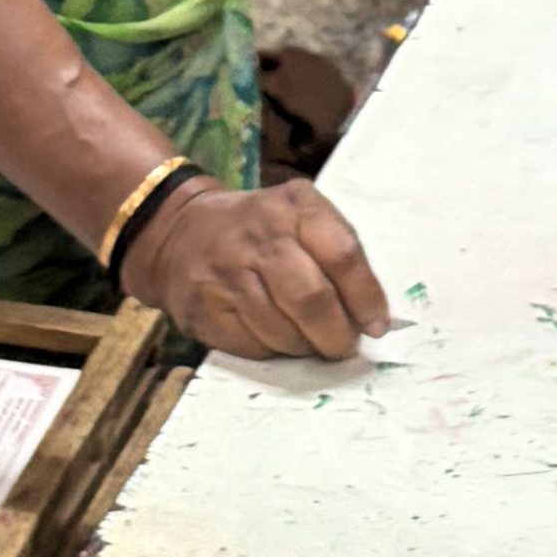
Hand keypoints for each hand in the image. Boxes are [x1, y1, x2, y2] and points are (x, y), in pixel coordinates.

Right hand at [134, 177, 385, 360]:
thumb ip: (337, 255)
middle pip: (312, 298)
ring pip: (283, 330)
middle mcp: (259, 235)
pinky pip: (252, 345)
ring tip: (308, 341)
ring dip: (304, 347)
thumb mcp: (301, 217)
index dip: (365, 298)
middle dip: (336, 334)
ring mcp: (227, 272)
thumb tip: (370, 317)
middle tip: (342, 346)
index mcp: (294, 206)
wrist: (181, 233)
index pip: (343, 255)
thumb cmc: (260, 232)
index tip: (375, 325)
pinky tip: (274, 336)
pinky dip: (273, 350)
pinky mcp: (204, 306)